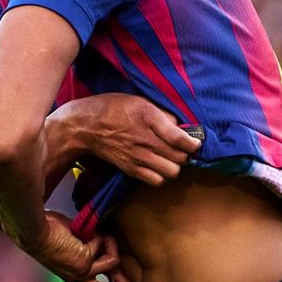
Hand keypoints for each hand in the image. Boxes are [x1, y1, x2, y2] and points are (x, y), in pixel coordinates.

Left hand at [22, 211, 129, 281]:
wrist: (34, 231)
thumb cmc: (48, 233)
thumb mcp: (71, 247)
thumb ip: (87, 251)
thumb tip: (107, 244)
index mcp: (75, 278)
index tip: (114, 267)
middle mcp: (79, 280)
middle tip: (117, 262)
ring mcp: (83, 273)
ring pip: (113, 264)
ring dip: (111, 245)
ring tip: (96, 234)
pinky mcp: (84, 263)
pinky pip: (102, 246)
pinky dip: (98, 235)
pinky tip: (84, 231)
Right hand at [45, 93, 200, 185]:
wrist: (85, 126)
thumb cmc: (112, 109)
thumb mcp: (139, 101)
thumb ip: (162, 113)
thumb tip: (181, 126)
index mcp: (148, 118)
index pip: (180, 138)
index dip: (193, 142)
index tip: (195, 141)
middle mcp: (145, 140)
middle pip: (180, 158)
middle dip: (186, 154)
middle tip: (182, 149)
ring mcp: (138, 157)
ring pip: (172, 172)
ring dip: (175, 166)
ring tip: (171, 158)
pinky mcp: (131, 169)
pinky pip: (156, 180)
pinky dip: (161, 176)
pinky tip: (158, 166)